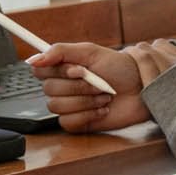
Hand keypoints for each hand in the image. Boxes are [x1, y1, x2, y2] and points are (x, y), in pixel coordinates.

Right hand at [26, 42, 148, 132]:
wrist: (141, 88)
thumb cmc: (120, 68)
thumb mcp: (91, 51)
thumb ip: (60, 51)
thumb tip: (33, 60)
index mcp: (63, 68)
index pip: (39, 70)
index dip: (57, 71)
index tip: (78, 69)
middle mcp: (63, 87)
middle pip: (48, 89)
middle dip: (78, 86)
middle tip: (99, 82)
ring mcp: (70, 105)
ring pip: (57, 106)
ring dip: (85, 100)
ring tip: (105, 96)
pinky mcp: (78, 123)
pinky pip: (68, 122)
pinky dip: (88, 114)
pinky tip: (103, 109)